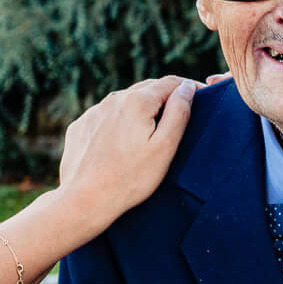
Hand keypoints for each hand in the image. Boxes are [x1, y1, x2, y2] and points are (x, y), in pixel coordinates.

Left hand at [56, 77, 194, 227]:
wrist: (85, 200)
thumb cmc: (131, 178)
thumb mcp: (165, 147)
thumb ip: (179, 113)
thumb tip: (186, 88)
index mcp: (138, 101)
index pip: (170, 83)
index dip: (188, 87)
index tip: (202, 95)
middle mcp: (113, 100)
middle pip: (147, 89)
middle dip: (165, 96)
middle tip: (179, 113)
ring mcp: (93, 112)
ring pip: (124, 102)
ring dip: (140, 109)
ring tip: (149, 130)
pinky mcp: (80, 126)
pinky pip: (105, 116)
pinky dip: (118, 121)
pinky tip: (121, 142)